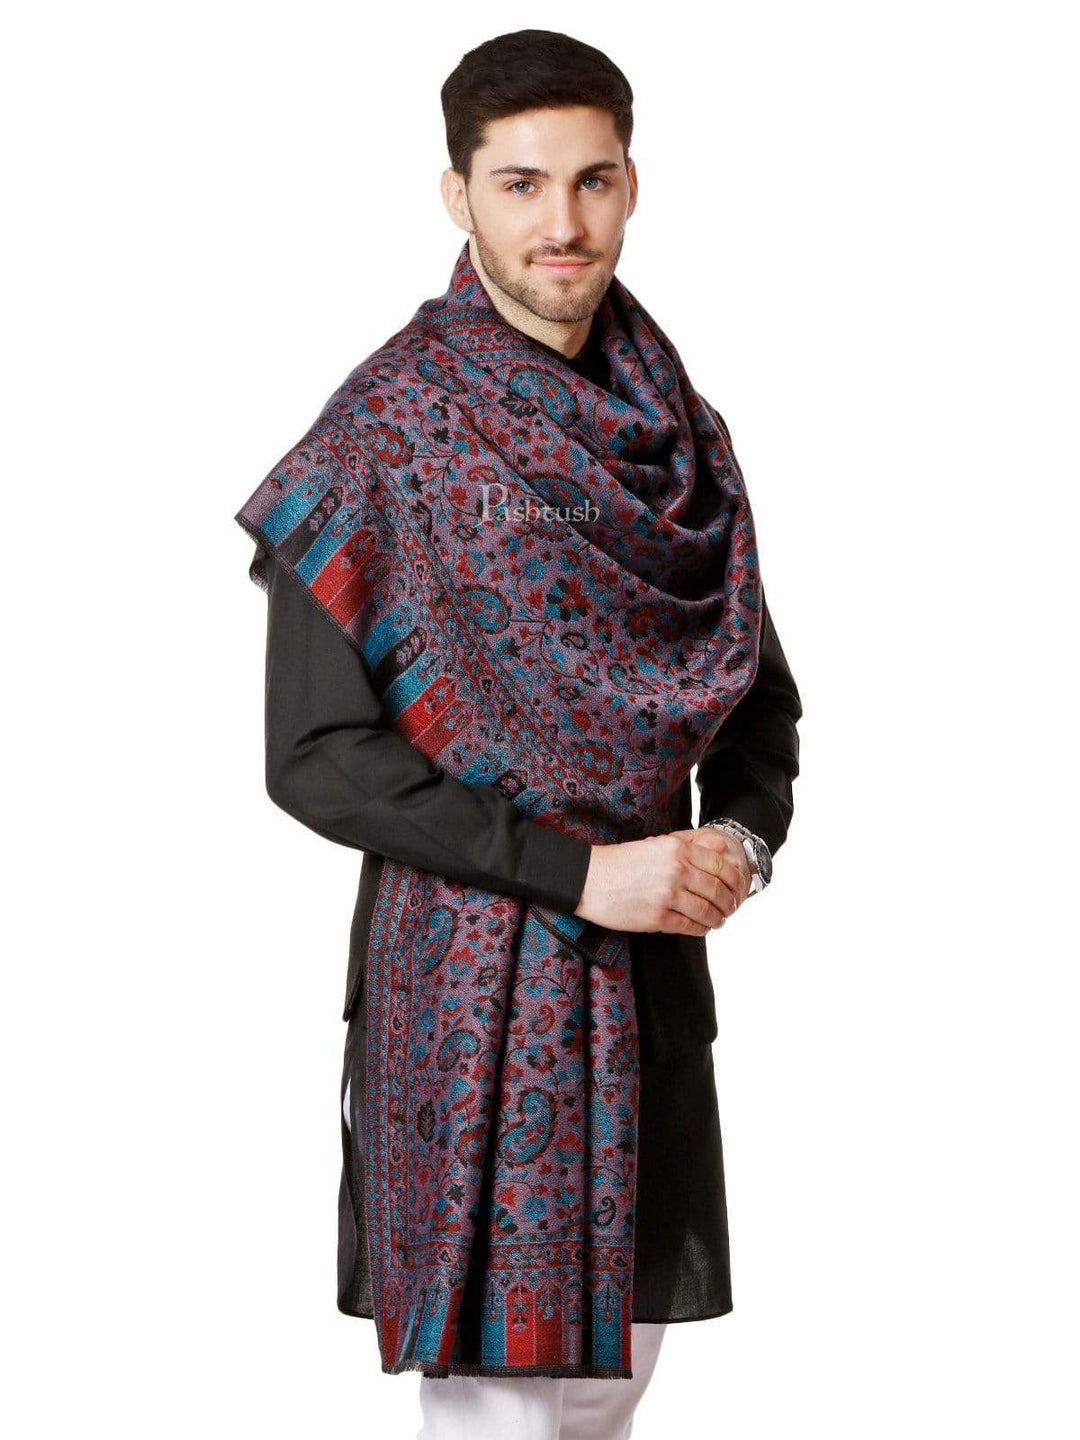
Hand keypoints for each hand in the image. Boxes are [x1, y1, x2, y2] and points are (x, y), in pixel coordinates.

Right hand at [573, 827, 752, 935]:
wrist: (589, 879)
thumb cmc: (622, 861)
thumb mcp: (657, 843)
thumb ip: (691, 843)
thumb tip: (723, 847)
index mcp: (677, 849)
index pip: (720, 866)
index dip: (734, 880)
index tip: (736, 887)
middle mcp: (675, 871)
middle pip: (718, 890)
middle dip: (729, 902)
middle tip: (730, 907)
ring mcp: (666, 895)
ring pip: (707, 911)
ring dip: (717, 918)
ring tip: (718, 919)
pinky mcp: (657, 918)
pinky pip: (689, 926)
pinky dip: (701, 929)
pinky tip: (702, 927)